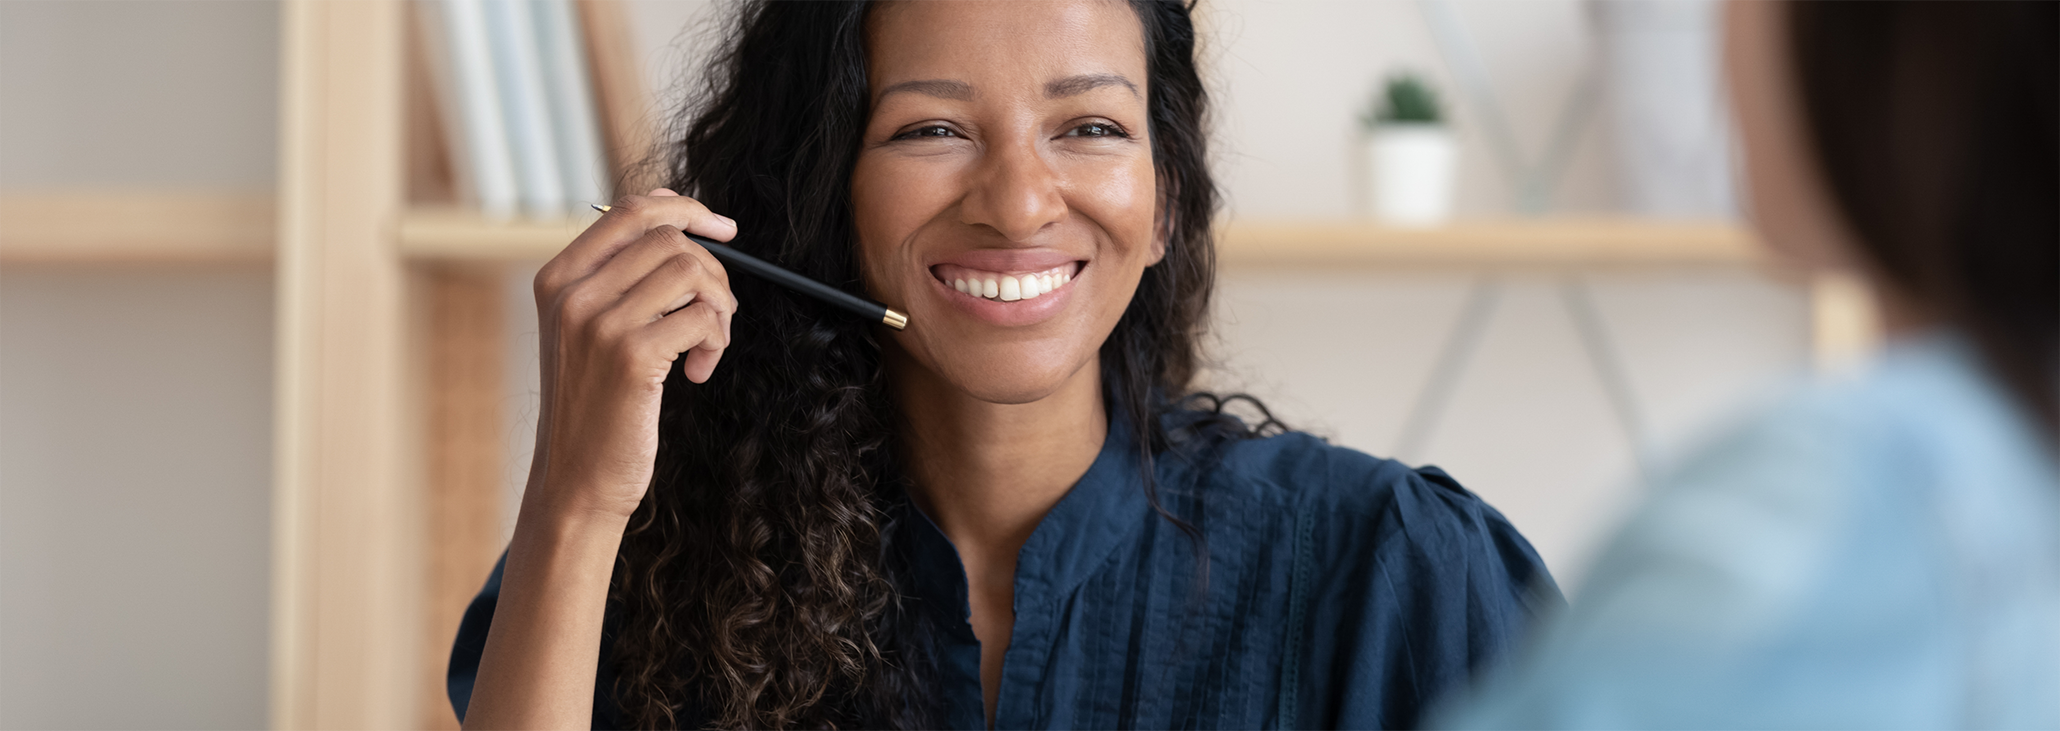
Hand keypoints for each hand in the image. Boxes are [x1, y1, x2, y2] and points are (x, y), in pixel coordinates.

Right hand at [525, 189, 738, 523]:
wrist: (576, 481)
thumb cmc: (596, 405)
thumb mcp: (590, 331)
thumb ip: (620, 277)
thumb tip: (676, 215)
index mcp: (558, 279)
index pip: (629, 211)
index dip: (685, 209)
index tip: (723, 229)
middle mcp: (572, 295)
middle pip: (671, 241)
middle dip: (712, 274)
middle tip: (716, 317)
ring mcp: (599, 324)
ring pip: (692, 273)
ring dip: (718, 309)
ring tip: (707, 346)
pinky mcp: (632, 357)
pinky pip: (703, 317)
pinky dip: (716, 341)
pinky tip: (699, 372)